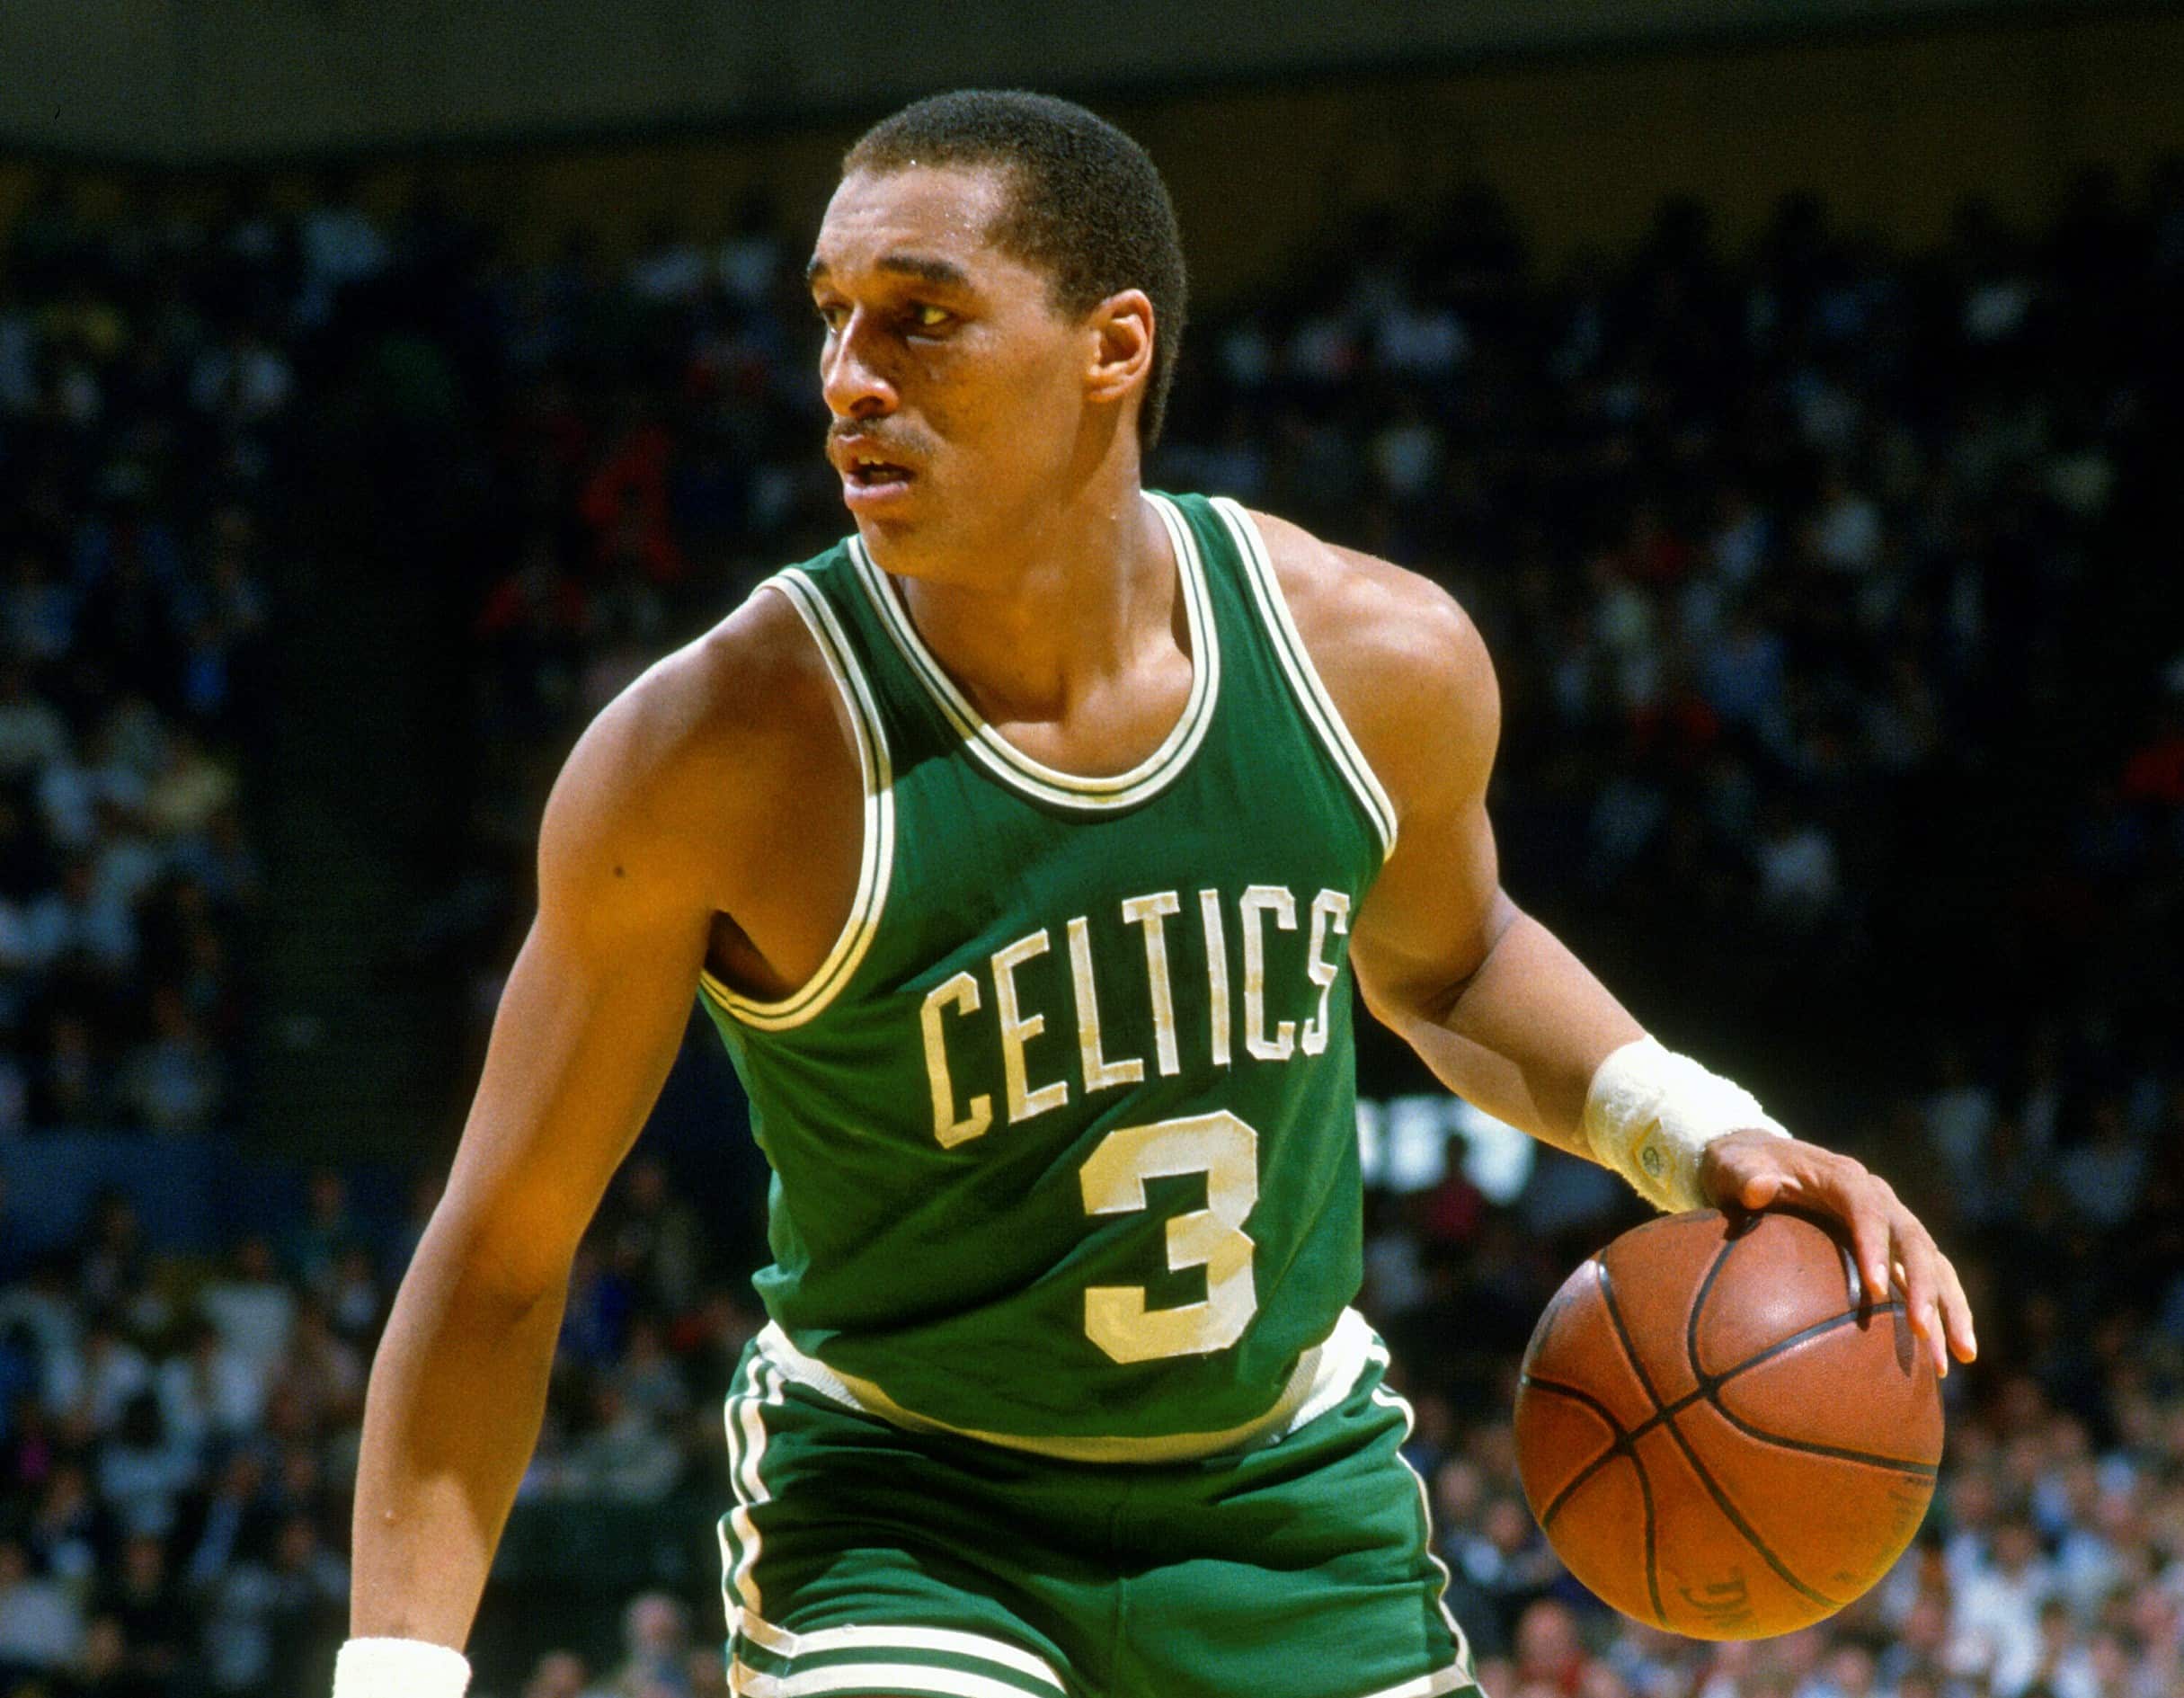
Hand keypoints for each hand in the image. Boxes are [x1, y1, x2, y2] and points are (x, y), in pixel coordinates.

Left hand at [1699, 1130, 1976, 1377]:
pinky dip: (1942, 1315)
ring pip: (1933, 1263)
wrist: (1760, 1161)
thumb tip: (1758, 1188)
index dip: (1874, 1245)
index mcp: (1841, 1177)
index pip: (1866, 1209)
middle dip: (1922, 1285)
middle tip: (1922, 1331)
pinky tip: (1943, 1361)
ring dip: (1948, 1308)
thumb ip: (1742, 1175)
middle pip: (1912, 1239)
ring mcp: (1891, 1222)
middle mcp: (1877, 1197)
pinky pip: (1927, 1280)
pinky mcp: (1894, 1247)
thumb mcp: (1732, 1164)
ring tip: (1959, 1357)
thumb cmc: (1740, 1167)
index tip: (1874, 1288)